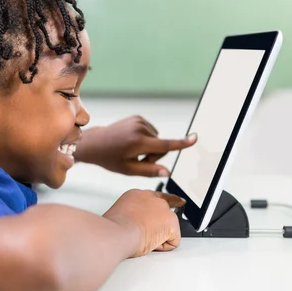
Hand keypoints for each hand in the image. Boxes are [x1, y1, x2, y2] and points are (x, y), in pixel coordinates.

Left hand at [74, 115, 196, 176]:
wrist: (95, 143)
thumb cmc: (110, 159)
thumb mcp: (128, 170)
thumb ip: (148, 171)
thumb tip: (167, 172)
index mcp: (138, 143)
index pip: (165, 145)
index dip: (182, 143)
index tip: (195, 138)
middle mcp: (140, 129)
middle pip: (162, 145)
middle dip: (154, 155)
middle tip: (137, 160)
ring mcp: (138, 121)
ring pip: (157, 139)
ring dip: (150, 147)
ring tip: (132, 150)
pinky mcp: (137, 118)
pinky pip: (151, 132)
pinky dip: (146, 138)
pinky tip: (131, 142)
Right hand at [103, 189, 183, 256]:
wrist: (117, 233)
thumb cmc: (113, 229)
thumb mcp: (119, 214)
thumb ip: (131, 214)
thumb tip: (134, 224)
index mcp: (136, 195)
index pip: (156, 197)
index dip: (162, 207)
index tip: (175, 203)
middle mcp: (152, 198)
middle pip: (165, 213)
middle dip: (160, 226)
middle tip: (147, 235)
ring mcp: (163, 209)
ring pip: (169, 228)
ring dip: (159, 237)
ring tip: (143, 238)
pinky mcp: (171, 222)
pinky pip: (173, 241)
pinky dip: (164, 247)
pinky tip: (150, 244)